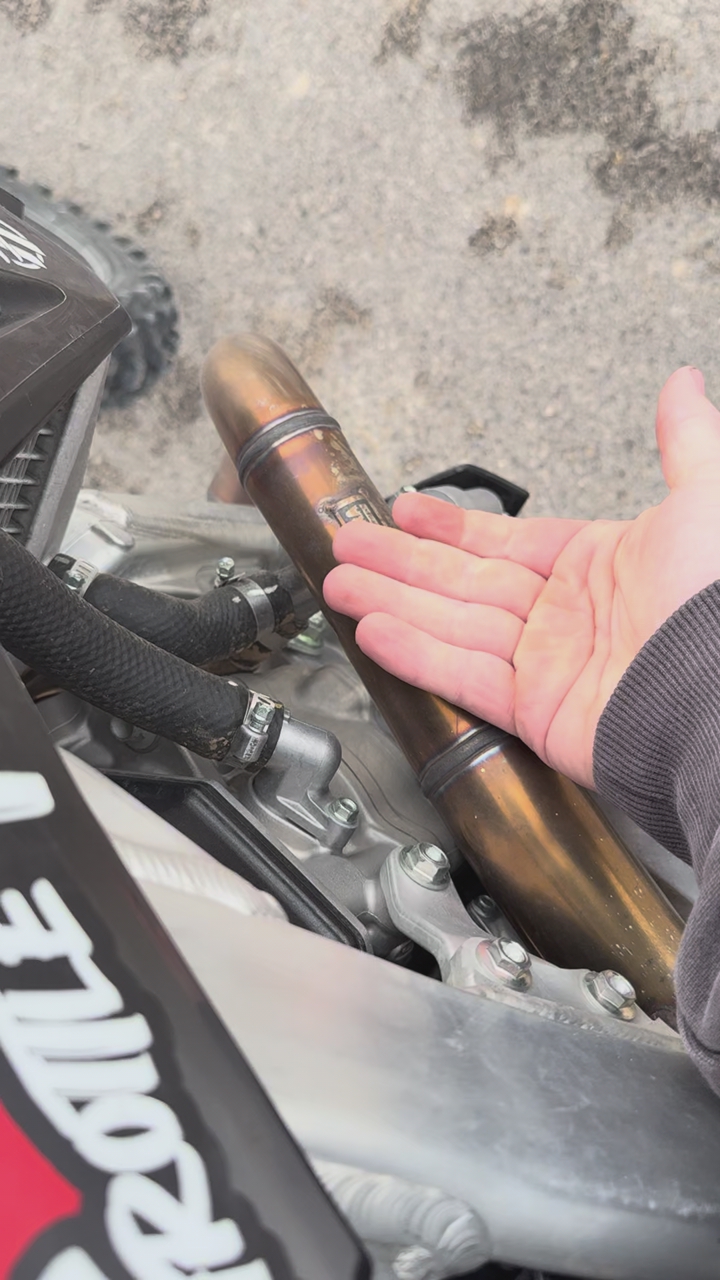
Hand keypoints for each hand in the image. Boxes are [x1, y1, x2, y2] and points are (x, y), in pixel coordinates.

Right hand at [324, 367, 719, 787]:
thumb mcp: (708, 500)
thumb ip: (685, 442)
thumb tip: (683, 385)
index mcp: (600, 567)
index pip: (506, 541)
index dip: (450, 527)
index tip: (406, 510)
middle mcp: (569, 616)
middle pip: (464, 582)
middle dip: (401, 561)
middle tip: (349, 543)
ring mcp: (549, 666)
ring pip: (452, 625)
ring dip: (392, 602)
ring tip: (340, 581)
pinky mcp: (535, 713)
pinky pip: (463, 677)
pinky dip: (415, 654)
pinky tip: (372, 628)